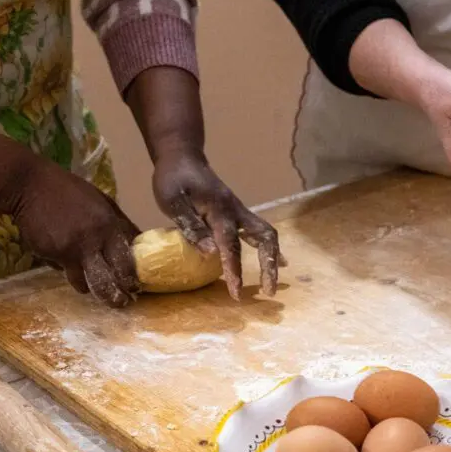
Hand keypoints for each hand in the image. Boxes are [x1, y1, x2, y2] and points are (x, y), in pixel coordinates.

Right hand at [14, 161, 139, 307]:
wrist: (30, 185)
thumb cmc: (68, 191)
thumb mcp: (101, 201)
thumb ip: (119, 223)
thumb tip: (137, 242)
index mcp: (110, 225)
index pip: (128, 258)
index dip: (133, 276)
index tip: (136, 286)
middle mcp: (95, 239)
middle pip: (112, 277)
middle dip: (118, 294)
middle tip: (122, 301)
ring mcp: (73, 249)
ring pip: (87, 282)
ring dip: (92, 289)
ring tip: (96, 292)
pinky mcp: (54, 254)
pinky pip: (65, 271)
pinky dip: (68, 270)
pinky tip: (64, 260)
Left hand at [153, 152, 282, 298]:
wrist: (183, 158)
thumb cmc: (173, 180)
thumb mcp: (172, 201)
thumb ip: (191, 226)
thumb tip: (211, 253)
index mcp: (219, 211)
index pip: (230, 245)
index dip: (234, 270)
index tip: (237, 293)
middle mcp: (236, 212)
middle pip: (264, 238)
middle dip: (268, 266)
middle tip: (269, 291)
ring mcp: (240, 212)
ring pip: (266, 235)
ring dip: (272, 258)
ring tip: (272, 282)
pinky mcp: (238, 215)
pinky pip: (260, 232)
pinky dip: (269, 249)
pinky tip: (278, 261)